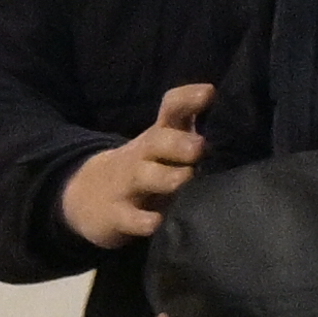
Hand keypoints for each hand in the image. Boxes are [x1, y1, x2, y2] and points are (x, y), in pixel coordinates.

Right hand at [60, 84, 212, 249]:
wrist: (87, 197)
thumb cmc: (145, 168)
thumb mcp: (164, 147)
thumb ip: (192, 130)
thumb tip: (230, 113)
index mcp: (158, 137)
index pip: (170, 109)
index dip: (187, 99)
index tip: (209, 93)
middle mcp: (143, 156)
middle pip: (156, 142)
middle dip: (177, 142)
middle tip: (200, 146)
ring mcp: (127, 185)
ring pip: (143, 177)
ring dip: (165, 177)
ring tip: (185, 178)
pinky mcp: (117, 215)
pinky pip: (129, 218)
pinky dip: (142, 221)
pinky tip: (156, 223)